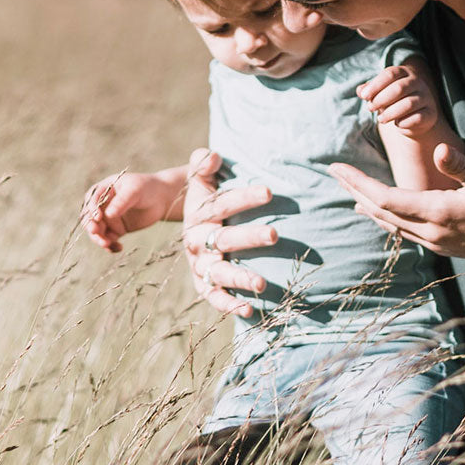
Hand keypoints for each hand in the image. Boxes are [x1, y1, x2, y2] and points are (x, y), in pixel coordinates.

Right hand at [82, 169, 183, 252]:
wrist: (162, 198)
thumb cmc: (147, 188)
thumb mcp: (135, 190)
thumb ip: (121, 201)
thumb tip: (108, 215)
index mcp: (102, 191)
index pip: (91, 201)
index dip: (92, 209)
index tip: (98, 217)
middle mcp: (102, 206)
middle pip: (90, 218)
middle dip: (92, 227)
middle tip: (97, 234)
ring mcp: (108, 219)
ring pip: (98, 232)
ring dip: (99, 239)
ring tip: (107, 245)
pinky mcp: (117, 230)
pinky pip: (109, 240)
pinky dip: (111, 246)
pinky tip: (118, 248)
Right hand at [181, 148, 277, 316]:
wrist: (189, 225)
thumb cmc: (205, 199)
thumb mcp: (200, 181)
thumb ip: (203, 165)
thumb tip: (212, 154)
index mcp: (200, 213)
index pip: (222, 203)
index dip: (244, 197)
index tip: (270, 191)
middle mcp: (198, 240)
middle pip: (224, 238)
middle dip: (250, 237)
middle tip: (275, 234)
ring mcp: (200, 264)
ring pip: (219, 272)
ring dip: (240, 277)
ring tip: (263, 284)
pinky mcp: (203, 284)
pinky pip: (213, 297)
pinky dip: (229, 305)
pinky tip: (250, 311)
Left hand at [329, 143, 464, 267]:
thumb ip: (461, 167)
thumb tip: (440, 151)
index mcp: (436, 212)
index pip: (385, 197)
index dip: (358, 182)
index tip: (337, 168)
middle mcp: (430, 232)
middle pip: (380, 211)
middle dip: (355, 191)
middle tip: (335, 173)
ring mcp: (435, 242)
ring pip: (390, 225)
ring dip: (369, 207)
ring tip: (351, 194)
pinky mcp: (444, 246)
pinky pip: (404, 233)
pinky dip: (387, 220)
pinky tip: (386, 216)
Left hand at [357, 62, 439, 134]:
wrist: (411, 119)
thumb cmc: (392, 102)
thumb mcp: (379, 94)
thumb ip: (369, 91)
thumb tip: (361, 91)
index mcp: (404, 73)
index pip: (390, 74)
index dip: (375, 85)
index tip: (364, 97)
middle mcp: (418, 82)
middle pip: (399, 88)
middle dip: (381, 99)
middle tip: (370, 108)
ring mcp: (426, 98)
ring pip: (409, 104)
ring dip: (390, 113)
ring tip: (380, 119)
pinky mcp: (431, 114)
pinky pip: (417, 118)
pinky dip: (404, 123)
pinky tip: (397, 124)